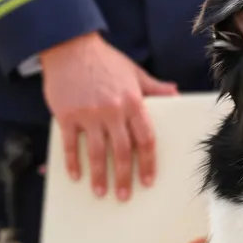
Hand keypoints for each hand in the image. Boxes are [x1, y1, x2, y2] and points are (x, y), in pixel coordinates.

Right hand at [39, 32, 177, 200]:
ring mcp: (89, 114)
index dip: (147, 163)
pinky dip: (73, 162)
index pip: (145, 139)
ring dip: (100, 176)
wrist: (69, 46)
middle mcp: (112, 111)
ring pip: (97, 152)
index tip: (148, 181)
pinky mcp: (67, 115)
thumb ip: (154, 88)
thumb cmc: (105, 60)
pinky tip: (76, 177)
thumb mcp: (134, 72)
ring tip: (101, 193)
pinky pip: (71, 144)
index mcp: (133, 102)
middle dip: (125, 177)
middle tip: (125, 196)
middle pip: (122, 151)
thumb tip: (175, 94)